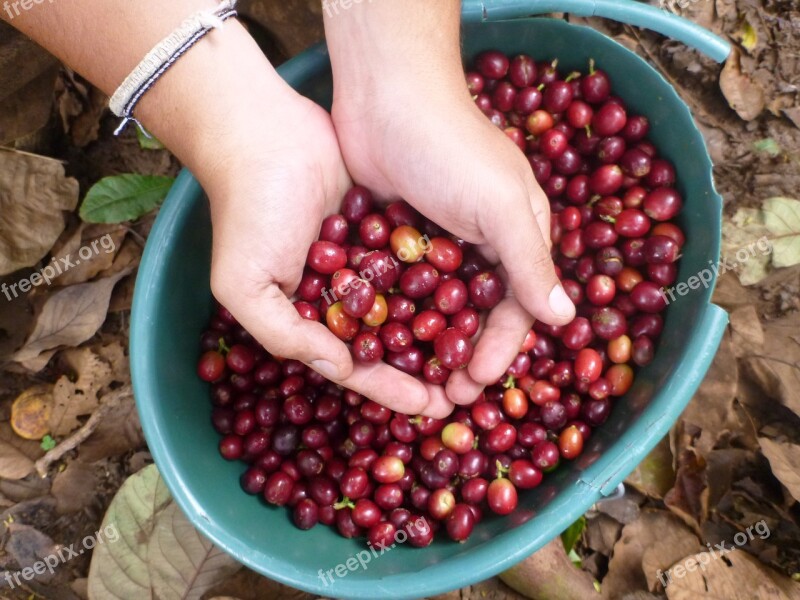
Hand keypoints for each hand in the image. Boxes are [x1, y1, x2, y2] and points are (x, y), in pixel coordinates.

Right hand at [202, 81, 453, 417]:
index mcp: (309, 315)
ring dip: (443, 327)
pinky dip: (445, 280)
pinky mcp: (386, 224)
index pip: (357, 362)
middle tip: (468, 388)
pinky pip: (420, 259)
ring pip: (412, 304)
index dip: (391, 388)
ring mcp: (367, 259)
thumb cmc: (246, 211)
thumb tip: (342, 368)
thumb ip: (285, 334)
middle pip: (392, 340)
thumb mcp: (244, 284)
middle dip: (426, 365)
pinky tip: (479, 296)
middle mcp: (342, 293)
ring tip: (481, 350)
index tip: (430, 408)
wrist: (262, 131)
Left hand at [326, 2, 575, 404]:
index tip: (474, 384)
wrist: (386, 97)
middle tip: (442, 397)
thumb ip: (530, 262)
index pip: (516, 307)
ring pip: (438, 308)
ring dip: (429, 346)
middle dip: (463, 356)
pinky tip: (380, 345)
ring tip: (412, 382)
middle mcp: (480, 244)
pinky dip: (397, 318)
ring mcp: (437, 242)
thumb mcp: (499, 206)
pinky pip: (402, 289)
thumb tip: (566, 319)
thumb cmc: (450, 148)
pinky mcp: (398, 238)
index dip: (498, 348)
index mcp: (517, 235)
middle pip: (476, 315)